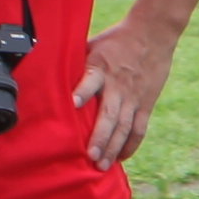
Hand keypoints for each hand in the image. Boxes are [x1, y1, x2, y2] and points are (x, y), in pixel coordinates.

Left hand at [79, 4, 183, 168]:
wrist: (153, 33)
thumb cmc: (116, 39)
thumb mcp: (92, 45)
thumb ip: (76, 62)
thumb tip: (46, 69)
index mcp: (101, 68)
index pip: (90, 81)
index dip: (82, 92)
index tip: (72, 104)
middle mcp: (118, 86)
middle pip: (110, 115)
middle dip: (100, 137)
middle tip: (90, 156)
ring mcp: (134, 97)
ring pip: (124, 127)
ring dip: (113, 147)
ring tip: (102, 165)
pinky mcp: (146, 103)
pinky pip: (139, 128)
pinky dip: (131, 145)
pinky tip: (121, 158)